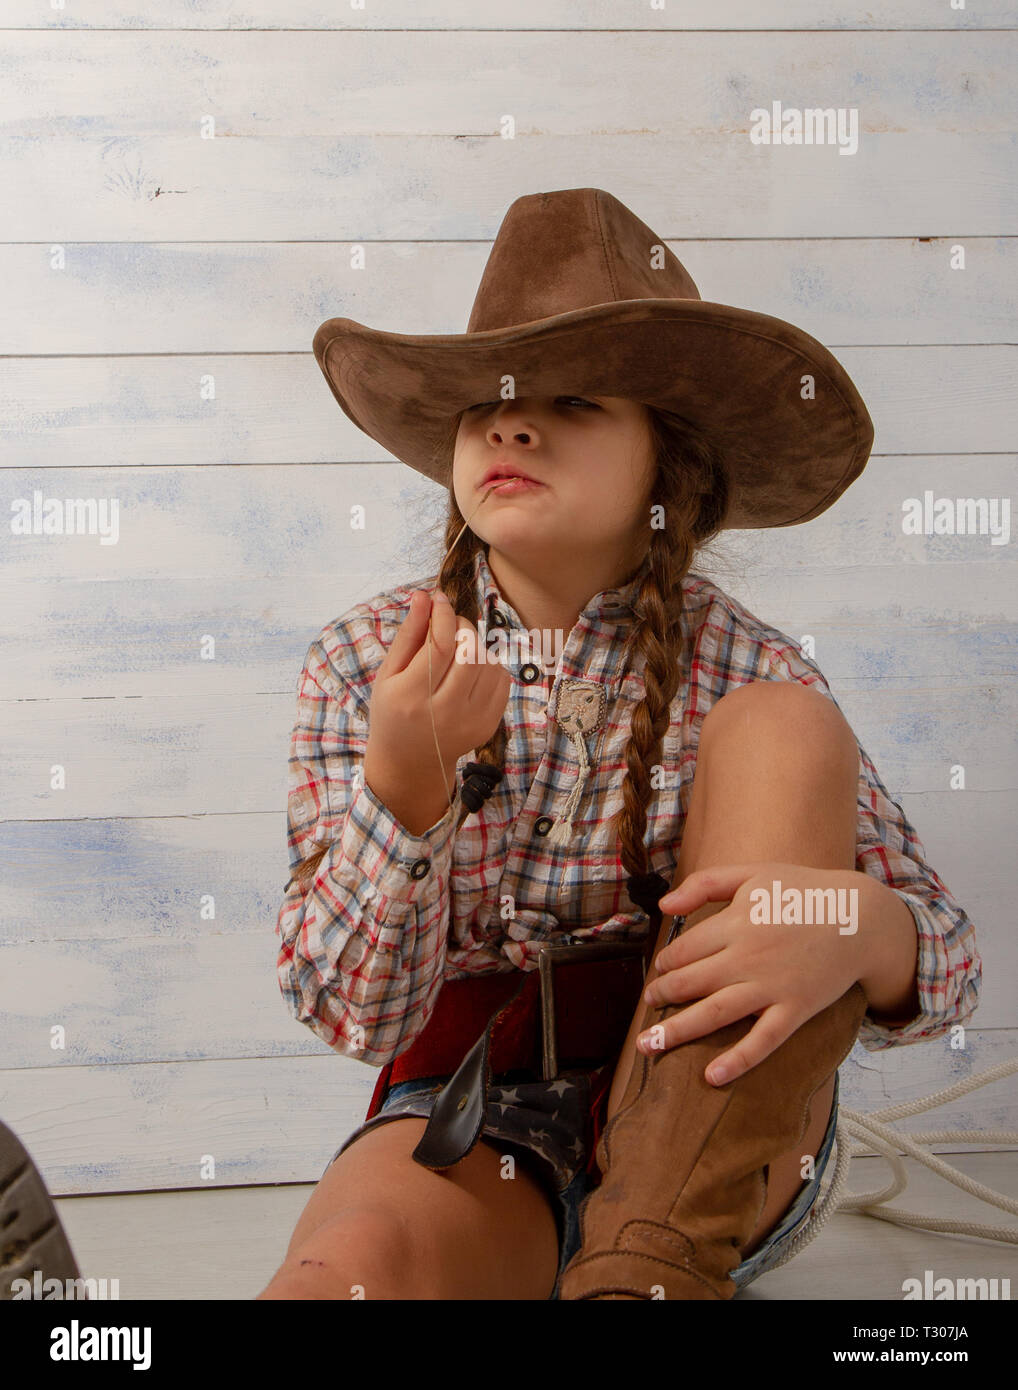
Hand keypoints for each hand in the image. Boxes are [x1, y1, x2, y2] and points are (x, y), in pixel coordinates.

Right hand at [366, 589, 511, 782]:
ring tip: (456, 651)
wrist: (410, 760)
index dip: (443, 614)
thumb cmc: (394, 709)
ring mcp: (471, 722)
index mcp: (411, 697)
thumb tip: (424, 596)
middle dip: (461, 626)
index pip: (439, 644)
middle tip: (448, 625)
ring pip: (488, 662)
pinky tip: (470, 671)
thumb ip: (408, 634)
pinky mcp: (489, 725)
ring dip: (475, 645)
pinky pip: (502, 679)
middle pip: (468, 651)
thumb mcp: (389, 673)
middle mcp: (443, 713)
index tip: (439, 599)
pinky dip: (489, 665)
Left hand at [636, 861, 866, 1084]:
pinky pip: (763, 1040)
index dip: (665, 963)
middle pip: (691, 983)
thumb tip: (664, 908)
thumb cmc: (802, 892)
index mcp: (735, 923)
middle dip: (661, 997)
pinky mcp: (796, 1009)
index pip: (684, 950)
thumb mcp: (751, 874)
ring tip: (649, 1046)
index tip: (659, 971)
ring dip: (678, 1031)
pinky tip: (712, 1076)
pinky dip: (738, 1060)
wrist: (859, 917)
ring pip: (716, 1014)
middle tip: (648, 1006)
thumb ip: (704, 885)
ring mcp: (772, 986)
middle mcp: (748, 957)